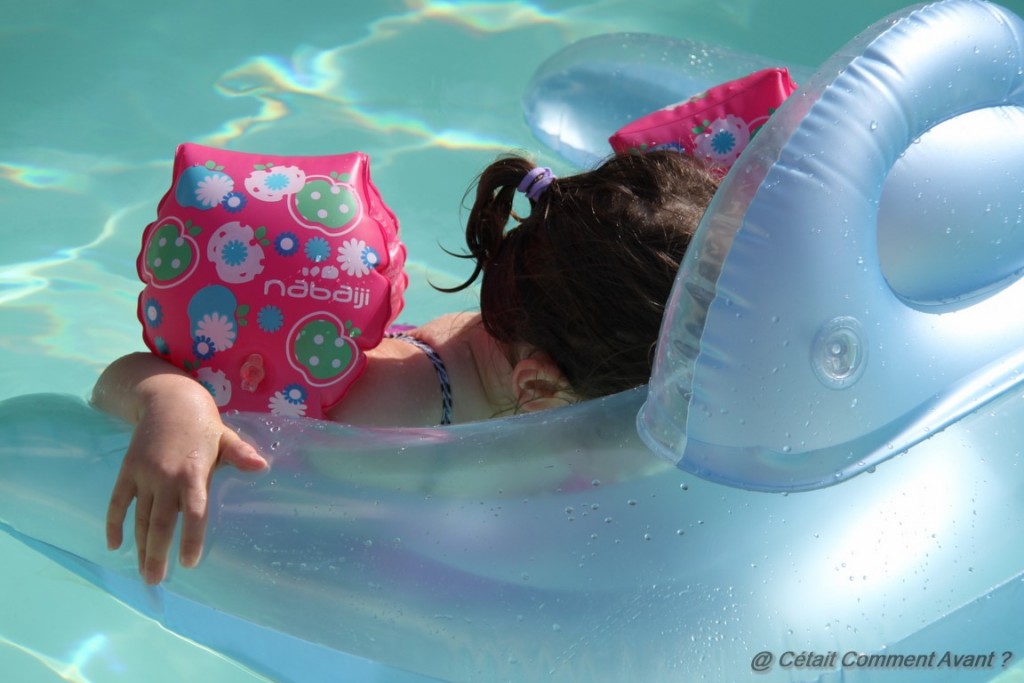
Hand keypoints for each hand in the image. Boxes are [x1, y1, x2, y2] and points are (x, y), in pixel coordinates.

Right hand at [94, 353, 266, 583]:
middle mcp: (166, 477)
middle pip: (161, 522)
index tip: (190, 563)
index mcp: (194, 472)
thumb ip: (241, 454)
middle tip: (156, 580)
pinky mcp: (127, 470)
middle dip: (157, 554)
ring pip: (140, 517)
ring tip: (143, 572)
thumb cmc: (202, 424)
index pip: (194, 513)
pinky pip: (117, 502)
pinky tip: (115, 545)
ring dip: (140, 546)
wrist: (167, 399)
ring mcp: (144, 475)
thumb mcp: (225, 437)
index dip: (191, 538)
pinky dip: (114, 523)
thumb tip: (263, 466)